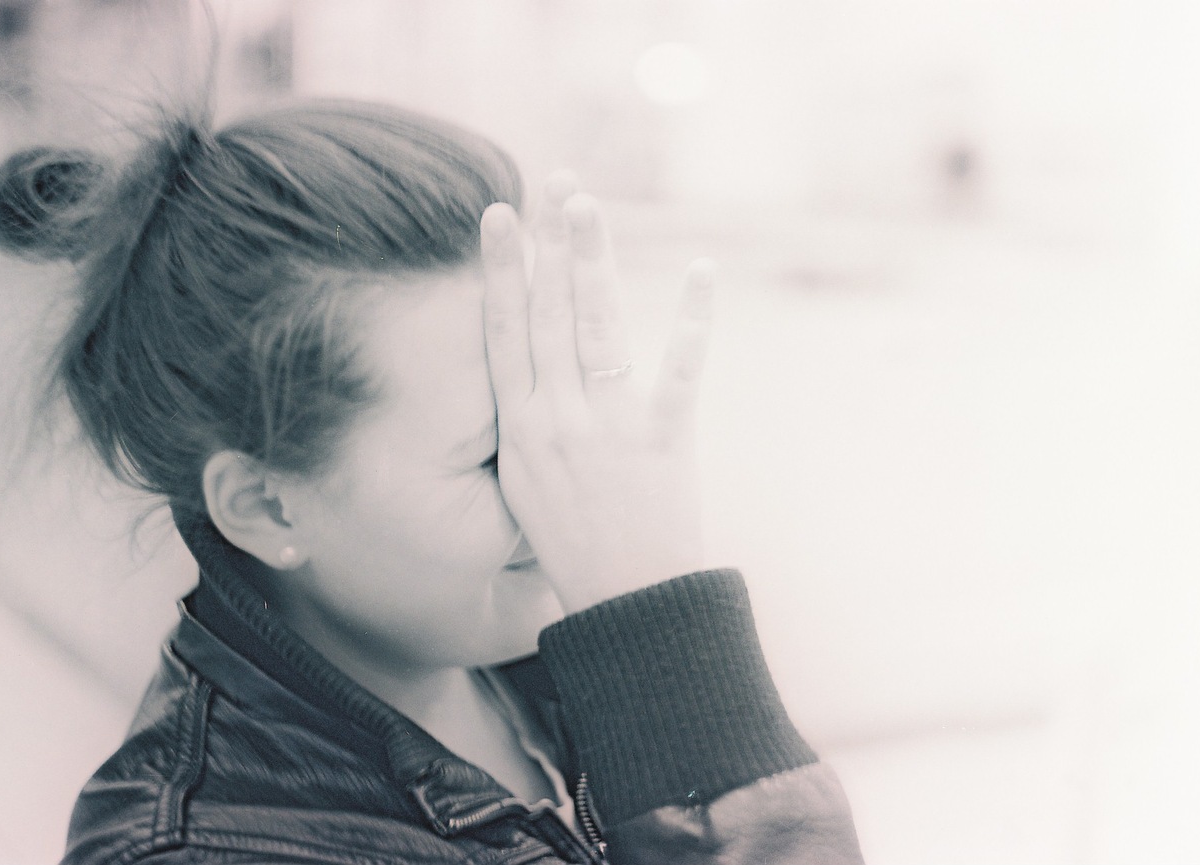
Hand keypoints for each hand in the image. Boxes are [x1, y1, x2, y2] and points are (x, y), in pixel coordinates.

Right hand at [480, 175, 714, 613]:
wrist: (625, 602)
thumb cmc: (573, 544)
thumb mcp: (524, 484)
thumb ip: (526, 422)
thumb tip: (526, 370)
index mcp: (520, 429)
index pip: (503, 333)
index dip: (499, 271)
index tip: (498, 217)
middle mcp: (556, 418)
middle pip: (547, 314)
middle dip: (548, 244)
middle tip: (555, 185)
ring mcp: (608, 427)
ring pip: (596, 326)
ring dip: (592, 262)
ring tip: (588, 208)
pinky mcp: (662, 439)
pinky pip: (678, 368)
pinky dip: (693, 319)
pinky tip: (701, 272)